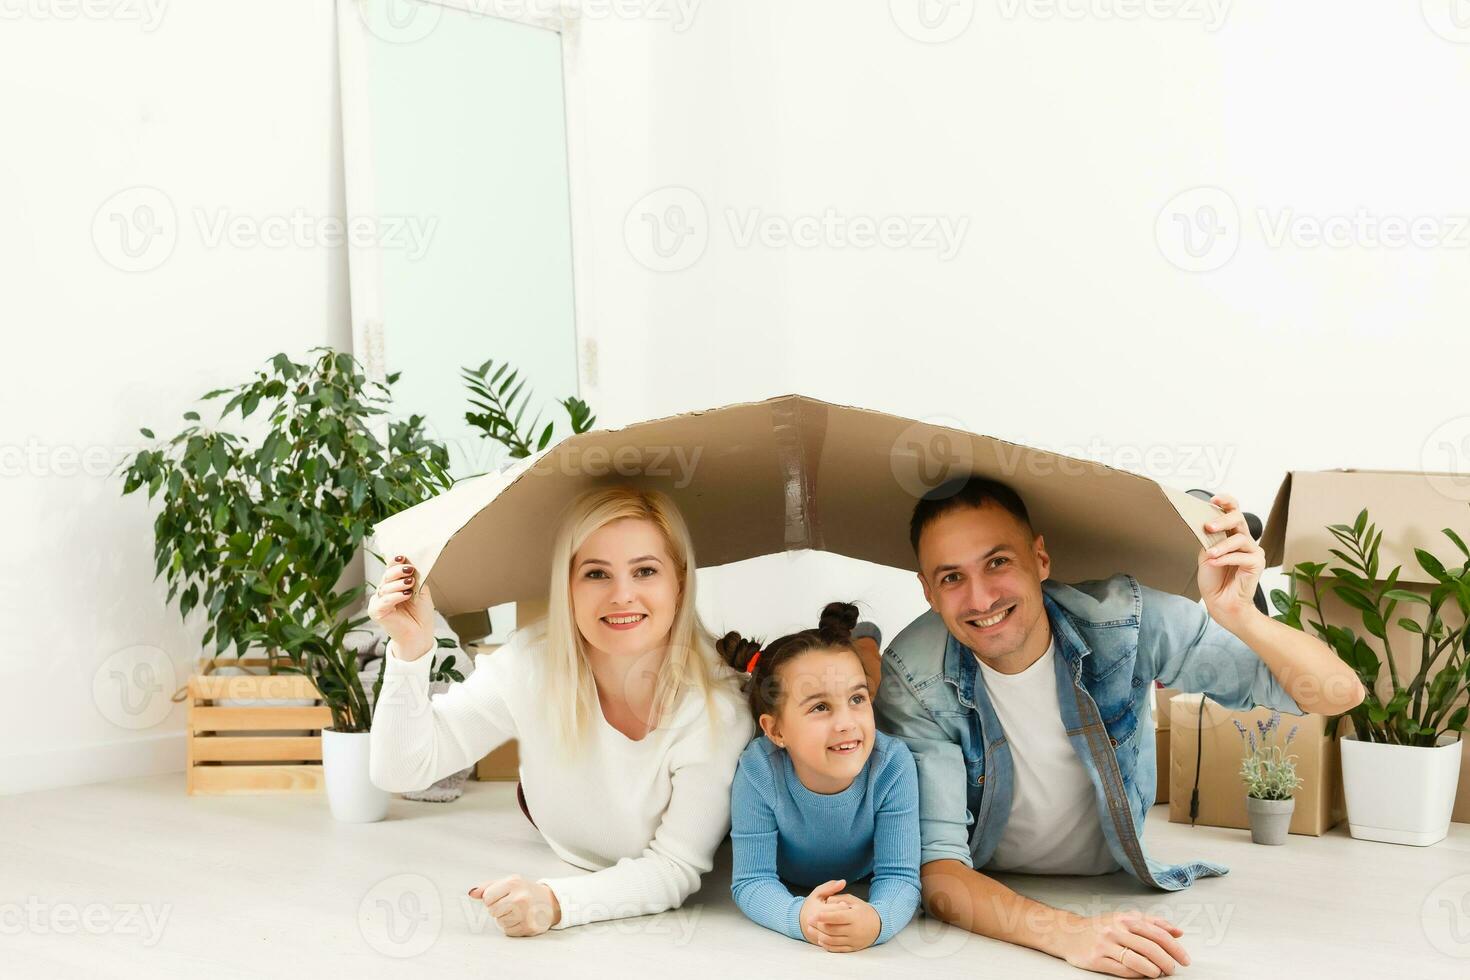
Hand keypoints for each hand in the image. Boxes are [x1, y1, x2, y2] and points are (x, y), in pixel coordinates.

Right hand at [367, 555, 434, 660]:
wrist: (420, 634)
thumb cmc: (420, 614)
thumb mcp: (421, 591)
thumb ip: (415, 578)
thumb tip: (413, 564)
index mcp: (393, 585)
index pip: (390, 569)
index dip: (395, 562)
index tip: (403, 557)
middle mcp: (383, 592)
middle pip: (386, 576)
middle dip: (398, 571)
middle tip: (410, 570)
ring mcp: (378, 602)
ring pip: (385, 587)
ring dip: (399, 584)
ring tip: (410, 584)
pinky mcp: (376, 612)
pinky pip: (384, 601)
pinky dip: (395, 596)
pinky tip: (405, 594)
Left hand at [468, 874, 560, 936]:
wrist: (550, 901)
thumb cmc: (525, 891)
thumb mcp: (508, 883)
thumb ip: (488, 887)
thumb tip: (471, 893)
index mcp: (514, 883)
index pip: (487, 897)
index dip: (491, 899)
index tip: (501, 897)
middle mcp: (521, 897)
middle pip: (492, 911)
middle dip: (498, 909)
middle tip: (510, 904)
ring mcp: (525, 913)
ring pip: (500, 922)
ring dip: (505, 919)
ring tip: (517, 911)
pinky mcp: (529, 927)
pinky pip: (508, 931)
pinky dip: (512, 927)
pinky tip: (521, 919)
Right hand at [799, 879, 848, 946]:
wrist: (802, 921)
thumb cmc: (812, 904)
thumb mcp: (818, 893)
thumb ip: (830, 887)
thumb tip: (843, 882)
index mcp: (818, 910)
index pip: (837, 910)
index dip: (844, 907)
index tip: (847, 904)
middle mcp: (819, 924)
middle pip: (838, 923)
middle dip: (846, 918)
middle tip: (850, 915)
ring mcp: (820, 934)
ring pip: (836, 934)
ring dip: (844, 928)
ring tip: (847, 922)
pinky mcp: (823, 942)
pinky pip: (834, 942)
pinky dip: (840, 937)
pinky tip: (843, 931)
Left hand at [810, 891, 880, 951]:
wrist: (878, 926)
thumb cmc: (863, 911)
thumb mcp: (854, 900)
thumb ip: (840, 898)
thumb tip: (827, 900)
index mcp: (855, 917)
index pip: (837, 917)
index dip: (824, 916)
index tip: (813, 915)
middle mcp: (855, 930)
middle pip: (832, 930)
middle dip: (818, 926)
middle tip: (809, 921)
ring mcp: (854, 941)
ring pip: (833, 940)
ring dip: (819, 936)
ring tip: (810, 930)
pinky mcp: (852, 948)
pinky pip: (837, 949)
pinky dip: (827, 945)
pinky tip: (820, 939)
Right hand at [1057, 910, 1188, 976]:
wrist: (1068, 933)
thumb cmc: (1100, 927)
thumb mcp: (1125, 919)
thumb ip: (1152, 923)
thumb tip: (1178, 932)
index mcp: (1126, 919)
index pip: (1157, 932)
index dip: (1174, 948)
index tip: (1184, 959)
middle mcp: (1116, 929)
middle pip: (1150, 947)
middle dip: (1167, 961)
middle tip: (1173, 969)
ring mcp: (1105, 944)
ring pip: (1137, 960)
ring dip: (1153, 970)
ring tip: (1158, 973)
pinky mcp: (1097, 959)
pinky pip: (1123, 970)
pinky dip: (1137, 974)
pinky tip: (1143, 975)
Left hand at [1196, 493, 1263, 629]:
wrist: (1220, 602)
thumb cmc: (1214, 579)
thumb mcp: (1206, 553)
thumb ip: (1209, 538)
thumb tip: (1204, 522)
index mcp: (1232, 535)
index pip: (1234, 511)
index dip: (1226, 502)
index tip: (1213, 499)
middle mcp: (1245, 540)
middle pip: (1239, 519)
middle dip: (1223, 520)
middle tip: (1208, 526)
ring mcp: (1253, 551)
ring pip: (1240, 539)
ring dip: (1222, 546)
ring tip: (1210, 554)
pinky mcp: (1257, 564)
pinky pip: (1241, 556)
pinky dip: (1225, 559)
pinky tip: (1214, 563)